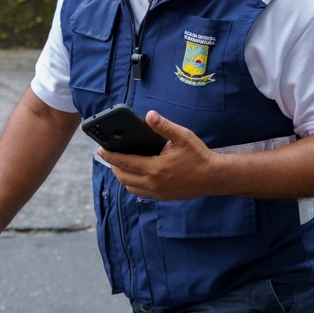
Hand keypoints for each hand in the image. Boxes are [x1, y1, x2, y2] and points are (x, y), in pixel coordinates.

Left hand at [98, 111, 219, 200]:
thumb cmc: (198, 155)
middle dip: (114, 166)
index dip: (110, 156)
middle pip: (123, 177)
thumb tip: (149, 115)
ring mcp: (158, 192)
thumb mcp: (182, 136)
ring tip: (122, 164)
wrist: (214, 176)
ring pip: (130, 187)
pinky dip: (134, 184)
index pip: (124, 162)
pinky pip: (141, 192)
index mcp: (155, 168)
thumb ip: (163, 126)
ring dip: (123, 176)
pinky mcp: (163, 197)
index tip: (100, 150)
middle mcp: (153, 183)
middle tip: (110, 155)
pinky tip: (138, 173)